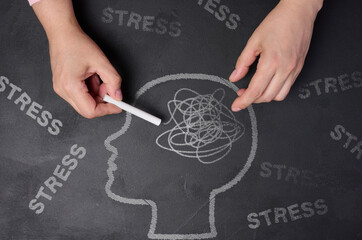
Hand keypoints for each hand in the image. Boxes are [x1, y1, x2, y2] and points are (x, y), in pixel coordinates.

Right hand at [32, 0, 121, 118]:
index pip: (91, 111)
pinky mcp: (62, 86)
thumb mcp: (101, 61)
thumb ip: (113, 81)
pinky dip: (90, 90)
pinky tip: (90, 77)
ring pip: (84, 103)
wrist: (62, 33)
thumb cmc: (76, 43)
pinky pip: (79, 96)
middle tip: (109, 87)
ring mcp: (60, 89)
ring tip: (97, 76)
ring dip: (96, 94)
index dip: (107, 110)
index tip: (117, 105)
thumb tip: (118, 96)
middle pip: (87, 109)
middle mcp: (63, 91)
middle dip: (102, 101)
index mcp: (70, 86)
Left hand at [229, 0, 322, 110]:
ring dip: (264, 97)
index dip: (244, 101)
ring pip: (278, 96)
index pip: (255, 90)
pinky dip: (275, 91)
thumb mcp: (253, 41)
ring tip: (254, 89)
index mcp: (271, 62)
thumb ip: (242, 62)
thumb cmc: (278, 22)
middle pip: (266, 96)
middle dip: (252, 99)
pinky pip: (287, 88)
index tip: (236, 105)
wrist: (299, 12)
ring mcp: (294, 70)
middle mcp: (285, 69)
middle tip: (241, 93)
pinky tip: (267, 84)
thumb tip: (234, 77)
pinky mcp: (299, 69)